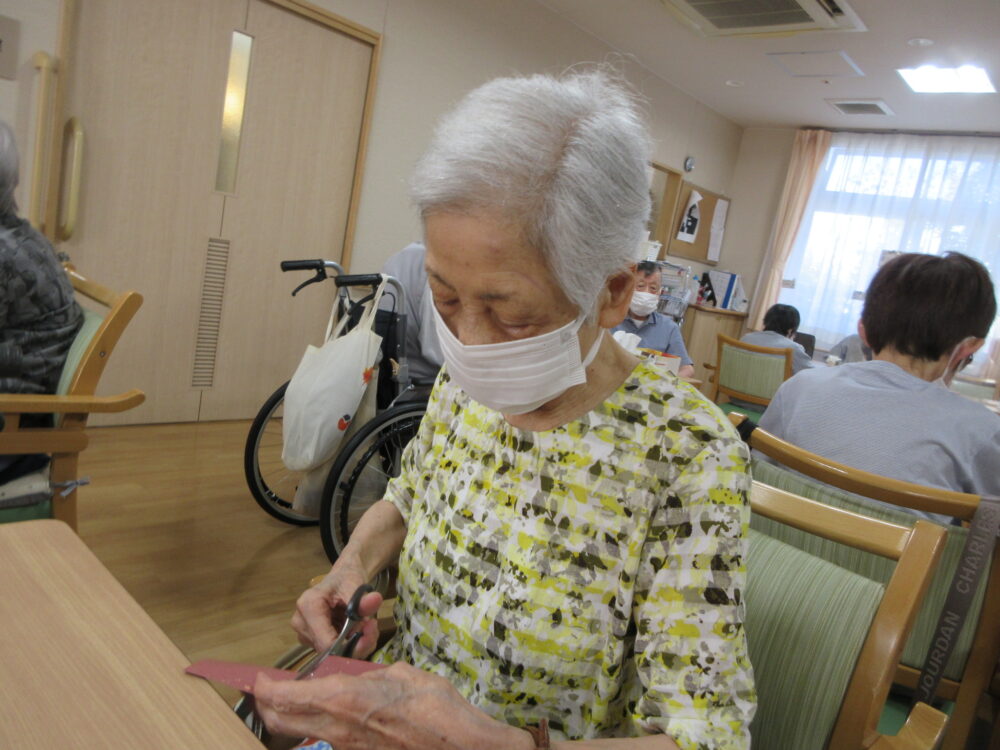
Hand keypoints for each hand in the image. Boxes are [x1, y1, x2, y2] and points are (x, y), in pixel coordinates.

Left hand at [254, 662, 532, 749]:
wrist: (458, 747)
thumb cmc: (435, 706)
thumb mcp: (400, 675)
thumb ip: (370, 675)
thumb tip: (360, 678)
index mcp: (342, 698)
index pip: (283, 696)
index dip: (264, 686)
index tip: (259, 677)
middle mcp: (335, 728)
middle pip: (280, 721)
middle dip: (268, 705)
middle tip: (270, 690)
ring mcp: (345, 749)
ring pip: (303, 733)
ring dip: (296, 717)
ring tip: (307, 698)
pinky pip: (330, 741)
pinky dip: (324, 727)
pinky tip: (343, 715)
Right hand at [291, 553, 383, 657]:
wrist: (341, 579)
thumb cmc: (345, 580)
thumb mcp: (357, 585)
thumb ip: (364, 599)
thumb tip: (376, 600)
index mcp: (308, 606)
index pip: (326, 642)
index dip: (350, 644)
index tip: (369, 628)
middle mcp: (301, 623)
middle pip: (330, 651)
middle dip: (356, 643)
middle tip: (372, 626)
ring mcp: (305, 634)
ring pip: (334, 654)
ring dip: (356, 644)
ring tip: (366, 625)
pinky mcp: (312, 641)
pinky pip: (334, 652)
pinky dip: (351, 644)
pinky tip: (358, 631)